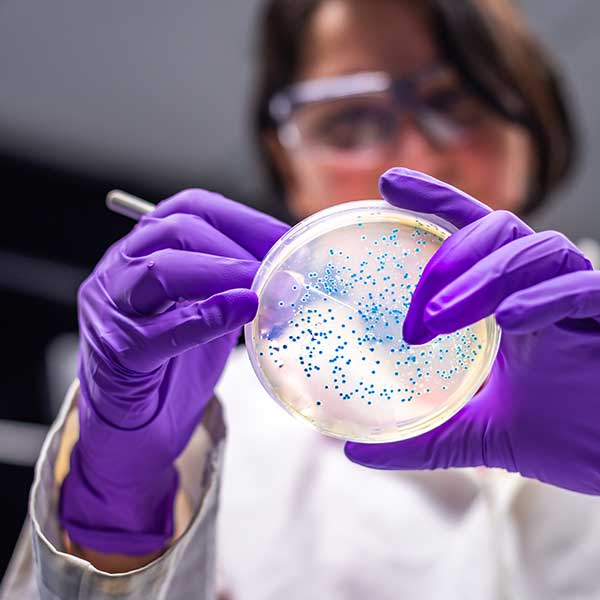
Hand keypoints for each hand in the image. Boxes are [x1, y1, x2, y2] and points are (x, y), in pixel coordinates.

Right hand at [59, 189, 288, 554]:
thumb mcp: (210, 312)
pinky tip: (241, 310)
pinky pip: (158, 330)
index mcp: (144, 251)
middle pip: (175, 231)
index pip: (191, 209)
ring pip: (159, 270)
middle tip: (279, 267)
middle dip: (236, 245)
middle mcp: (120, 270)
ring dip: (221, 272)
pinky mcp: (117, 353)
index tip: (287, 238)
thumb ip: (237, 288)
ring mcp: (112, 310)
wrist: (132, 425)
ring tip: (262, 286)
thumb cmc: (173, 364)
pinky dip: (205, 317)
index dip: (244, 219)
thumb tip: (292, 273)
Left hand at [346, 168, 599, 494]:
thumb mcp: (482, 438)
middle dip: (450, 257)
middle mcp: (544, 288)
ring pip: (534, 249)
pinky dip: (544, 297)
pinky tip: (512, 318)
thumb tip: (354, 451)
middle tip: (415, 315)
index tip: (388, 184)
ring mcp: (582, 298)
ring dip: (481, 277)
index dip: (434, 201)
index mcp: (512, 302)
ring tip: (437, 319)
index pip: (472, 233)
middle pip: (498, 229)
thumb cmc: (571, 436)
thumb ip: (424, 439)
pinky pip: (582, 289)